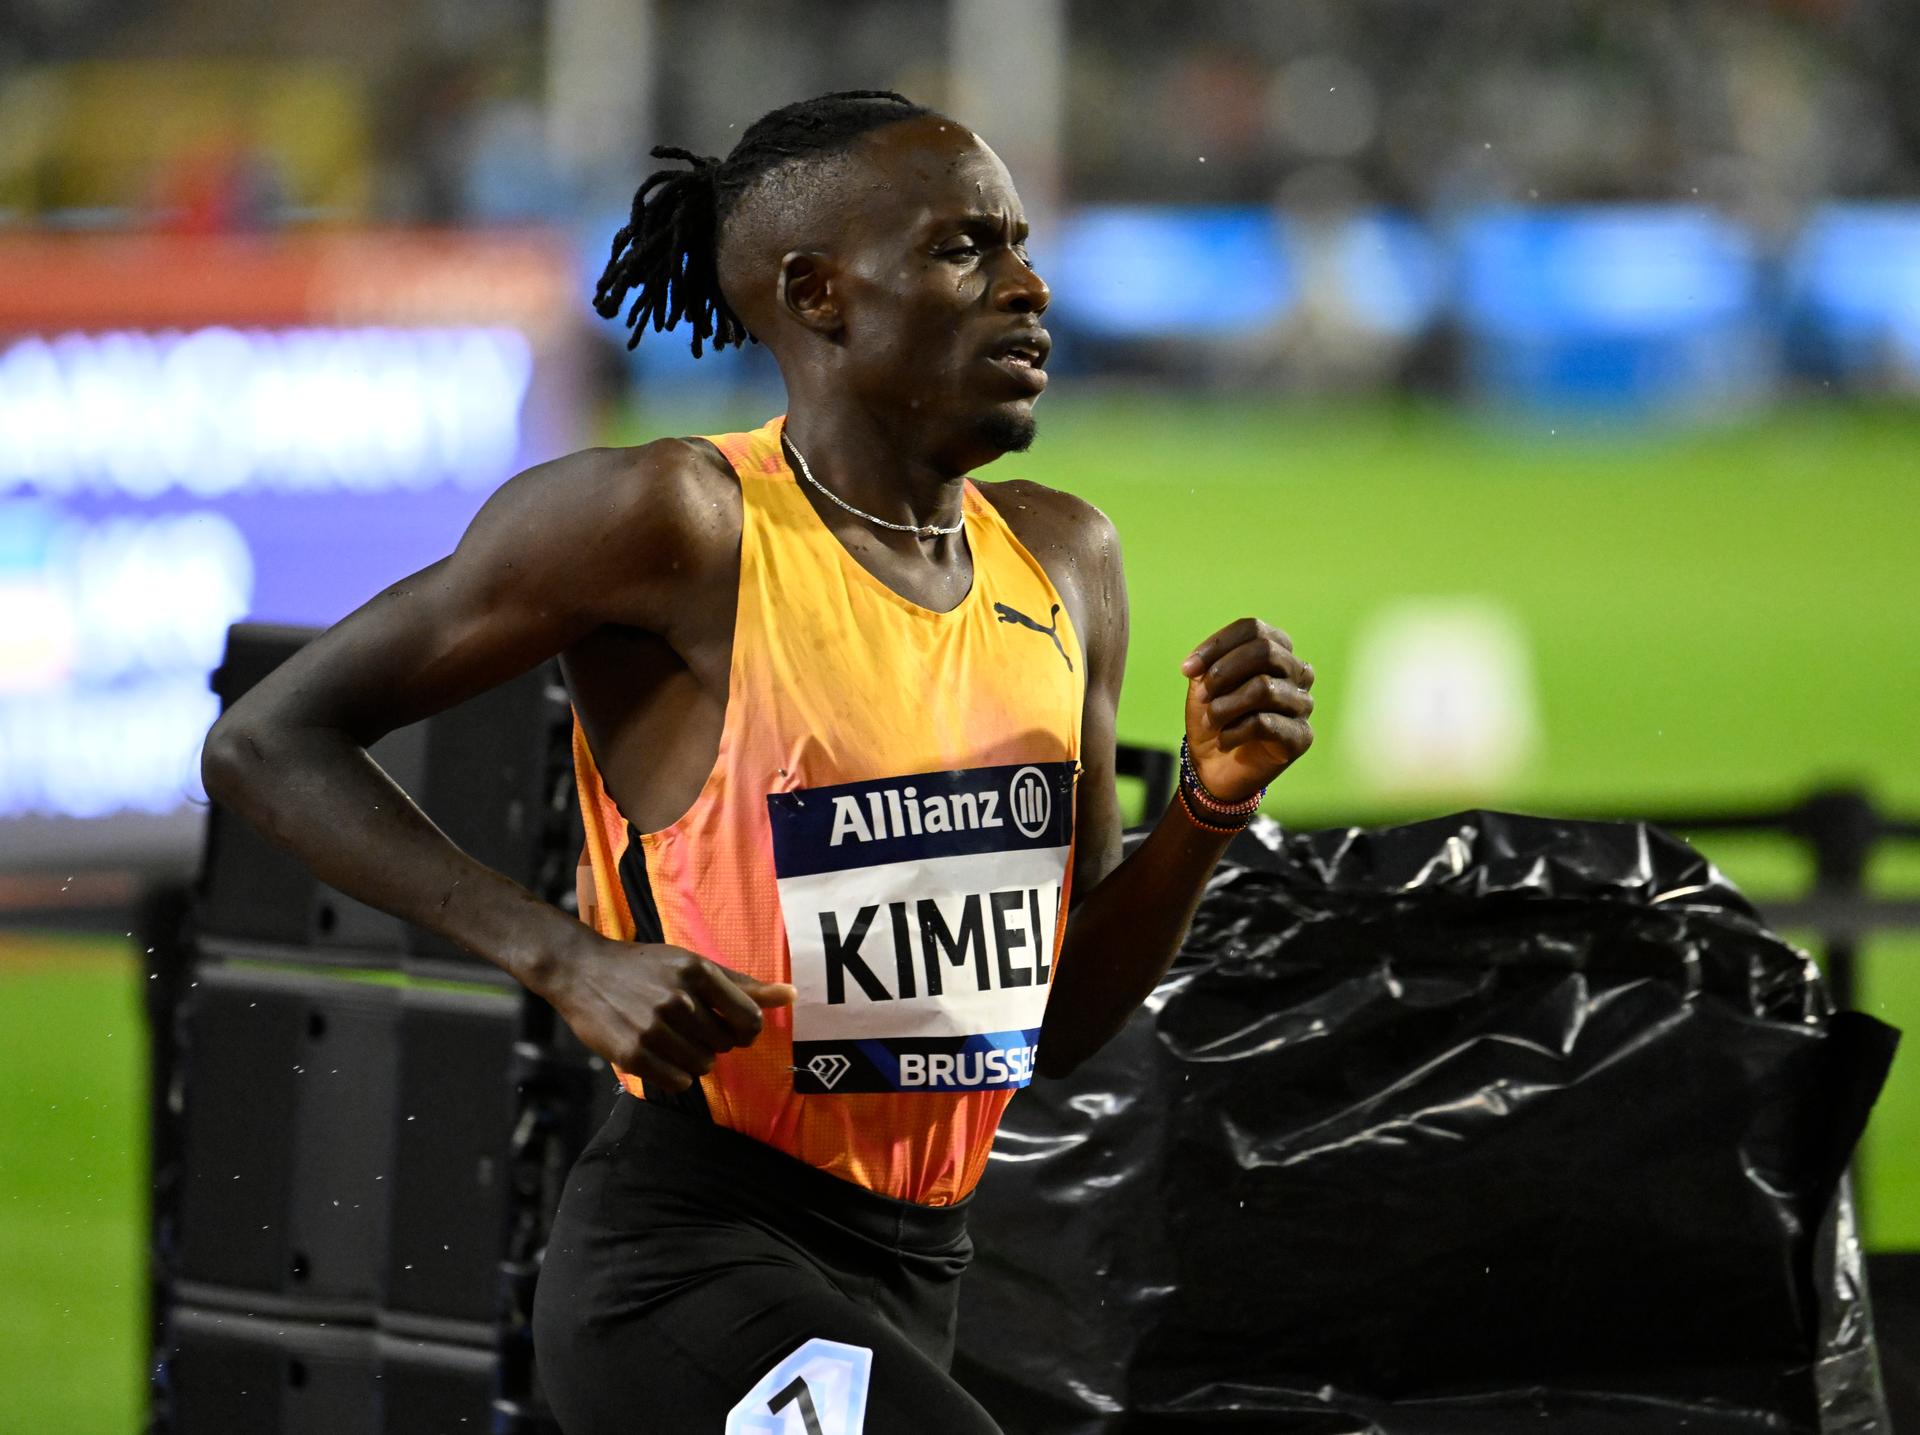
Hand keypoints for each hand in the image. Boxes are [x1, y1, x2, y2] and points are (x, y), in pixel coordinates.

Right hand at [532, 927, 795, 1092]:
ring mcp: (653, 1028)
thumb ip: (743, 985)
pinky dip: (675, 1075)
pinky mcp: (632, 1054)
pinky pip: (679, 1082)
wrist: (581, 970)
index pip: (750, 1019)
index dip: (746, 1030)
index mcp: (698, 971)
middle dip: (714, 1041)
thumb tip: (791, 996)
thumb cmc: (645, 967)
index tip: (732, 1027)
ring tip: (671, 1038)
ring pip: (704, 1066)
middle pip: (726, 1045)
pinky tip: (660, 1055)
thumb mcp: (693, 965)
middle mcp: (678, 998)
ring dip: (693, 1058)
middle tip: (688, 1025)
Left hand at [1179, 617, 1314, 803]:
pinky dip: (1234, 732)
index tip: (1187, 669)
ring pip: (1264, 688)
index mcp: (1277, 652)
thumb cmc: (1213, 719)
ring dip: (1225, 706)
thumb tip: (1201, 665)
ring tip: (1210, 721)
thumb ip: (1209, 665)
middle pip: (1265, 651)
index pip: (1253, 629)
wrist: (1214, 767)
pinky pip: (1265, 723)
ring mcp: (1303, 704)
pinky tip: (1224, 741)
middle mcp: (1298, 673)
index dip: (1217, 645)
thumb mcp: (1204, 685)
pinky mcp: (1301, 736)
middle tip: (1201, 695)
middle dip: (1223, 672)